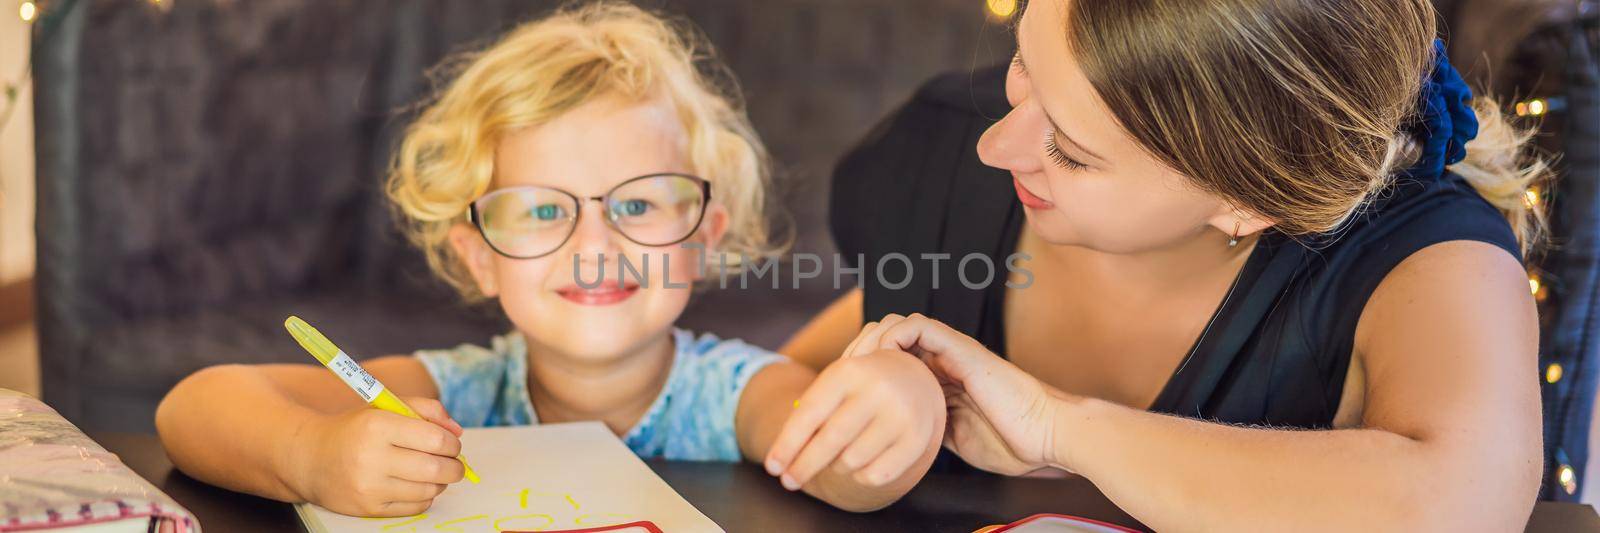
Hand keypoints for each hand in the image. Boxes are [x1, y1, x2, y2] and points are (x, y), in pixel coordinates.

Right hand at [285, 397, 465, 516]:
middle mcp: (371, 458)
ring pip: (429, 490)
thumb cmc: (356, 430)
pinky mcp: (368, 508)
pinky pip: (415, 507)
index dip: (452, 443)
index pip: (435, 439)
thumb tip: (457, 432)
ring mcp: (369, 487)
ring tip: (433, 472)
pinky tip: (416, 485)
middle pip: (436, 469)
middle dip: (455, 466)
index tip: (451, 443)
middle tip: (454, 463)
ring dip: (441, 482)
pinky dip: (425, 496)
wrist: (310, 458)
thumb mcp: (386, 407)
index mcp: (377, 426)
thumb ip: (426, 410)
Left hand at [763, 350, 945, 491]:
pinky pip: (876, 474)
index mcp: (849, 370)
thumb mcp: (835, 385)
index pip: (810, 413)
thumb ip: (809, 413)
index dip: (787, 444)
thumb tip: (784, 457)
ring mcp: (901, 414)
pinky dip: (861, 476)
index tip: (772, 468)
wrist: (913, 377)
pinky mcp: (918, 438)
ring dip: (836, 467)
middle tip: (788, 481)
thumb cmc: (860, 386)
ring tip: (838, 456)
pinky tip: (861, 464)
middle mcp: (877, 389)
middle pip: (829, 441)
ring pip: (851, 461)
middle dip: (803, 466)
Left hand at [852, 314, 1068, 474]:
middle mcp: (945, 360)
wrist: (1047, 435)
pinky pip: (920, 326)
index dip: (866, 369)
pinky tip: (883, 361)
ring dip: (873, 340)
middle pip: (888, 336)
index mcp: (942, 380)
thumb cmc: (1010, 442)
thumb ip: (929, 428)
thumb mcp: (954, 439)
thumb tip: (897, 436)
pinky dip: (894, 336)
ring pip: (899, 324)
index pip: (893, 359)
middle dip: (861, 352)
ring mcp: (953, 351)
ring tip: (859, 367)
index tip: (847, 393)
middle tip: (845, 377)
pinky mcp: (962, 349)